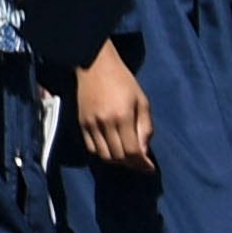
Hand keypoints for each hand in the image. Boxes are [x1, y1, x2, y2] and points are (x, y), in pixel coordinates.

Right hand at [72, 47, 155, 173]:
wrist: (94, 65)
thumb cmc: (123, 81)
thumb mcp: (141, 101)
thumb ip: (145, 127)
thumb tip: (144, 152)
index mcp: (123, 116)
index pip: (132, 151)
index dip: (142, 164)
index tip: (149, 168)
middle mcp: (105, 123)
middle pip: (118, 156)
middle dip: (131, 164)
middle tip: (139, 162)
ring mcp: (91, 124)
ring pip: (104, 155)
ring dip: (117, 160)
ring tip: (126, 156)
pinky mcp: (81, 123)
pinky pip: (91, 148)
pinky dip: (102, 153)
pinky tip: (111, 148)